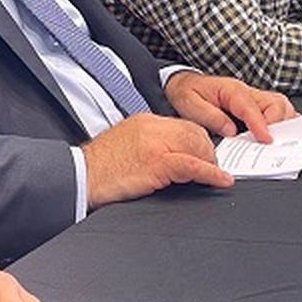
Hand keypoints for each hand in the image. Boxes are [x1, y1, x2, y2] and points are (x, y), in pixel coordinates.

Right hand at [82, 112, 232, 208]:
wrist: (80, 176)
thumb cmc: (98, 169)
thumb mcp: (126, 147)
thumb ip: (150, 146)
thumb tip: (173, 159)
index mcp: (145, 121)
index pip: (184, 125)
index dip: (200, 142)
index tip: (206, 156)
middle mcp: (151, 127)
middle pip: (194, 133)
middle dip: (208, 151)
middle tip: (213, 169)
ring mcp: (154, 143)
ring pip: (196, 145)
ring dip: (210, 162)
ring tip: (216, 177)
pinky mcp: (156, 162)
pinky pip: (191, 164)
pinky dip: (210, 173)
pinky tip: (221, 180)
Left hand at [164, 71, 296, 141]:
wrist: (184, 83)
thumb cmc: (188, 93)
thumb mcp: (191, 105)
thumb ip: (211, 117)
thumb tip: (230, 131)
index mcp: (232, 90)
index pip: (251, 108)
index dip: (261, 125)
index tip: (266, 140)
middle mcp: (247, 92)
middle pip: (275, 103)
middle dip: (279, 123)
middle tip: (273, 143)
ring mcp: (253, 98)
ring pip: (280, 106)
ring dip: (284, 123)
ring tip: (281, 141)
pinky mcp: (254, 105)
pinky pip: (276, 111)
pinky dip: (281, 123)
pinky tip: (280, 136)